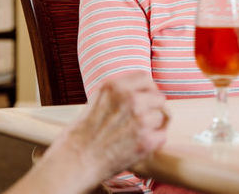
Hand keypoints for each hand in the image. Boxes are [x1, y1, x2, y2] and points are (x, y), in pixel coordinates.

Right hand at [42, 71, 167, 190]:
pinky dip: (153, 142)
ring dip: (152, 126)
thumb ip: (119, 91)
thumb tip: (143, 89)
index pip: (145, 78)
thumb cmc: (84, 133)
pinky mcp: (146, 140)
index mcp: (116, 86)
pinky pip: (161, 136)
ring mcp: (140, 119)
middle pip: (158, 97)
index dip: (148, 89)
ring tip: (136, 134)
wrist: (77, 160)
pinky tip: (139, 145)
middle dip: (152, 108)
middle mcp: (130, 99)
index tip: (146, 98)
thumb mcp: (98, 99)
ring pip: (161, 117)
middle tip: (142, 120)